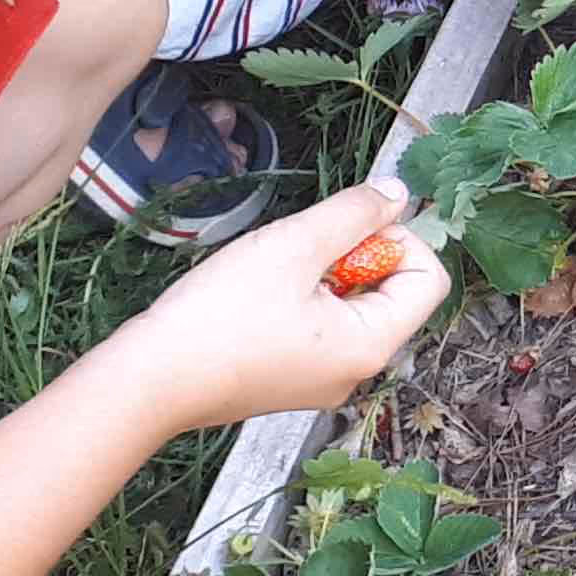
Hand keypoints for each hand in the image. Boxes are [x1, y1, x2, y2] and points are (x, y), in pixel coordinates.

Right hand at [99, 181, 450, 433]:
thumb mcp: (294, 245)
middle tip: (303, 247)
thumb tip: (399, 193)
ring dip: (324, 274)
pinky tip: (258, 294)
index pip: (428, 280)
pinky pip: (320, 328)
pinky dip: (301, 299)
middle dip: (356, 256)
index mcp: (371, 345)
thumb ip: (354, 214)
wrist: (148, 381)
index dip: (401, 239)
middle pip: (391, 293)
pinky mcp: (290, 380)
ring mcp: (322, 380)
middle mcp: (356, 371)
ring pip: (351, 307)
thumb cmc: (218, 315)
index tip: (351, 224)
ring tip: (274, 270)